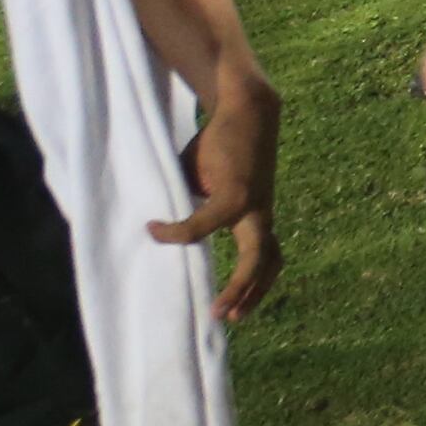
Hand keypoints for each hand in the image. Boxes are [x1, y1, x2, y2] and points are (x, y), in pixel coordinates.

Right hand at [154, 69, 282, 320]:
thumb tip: (155, 230)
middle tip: (230, 319)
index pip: (262, 254)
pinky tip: (155, 230)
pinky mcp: (238, 192)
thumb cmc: (220, 145)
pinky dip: (180, 232)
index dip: (240, 276)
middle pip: (270, 261)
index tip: (215, 294)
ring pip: (259, 254)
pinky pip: (205, 224)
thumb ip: (190, 207)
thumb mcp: (203, 182)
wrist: (245, 106)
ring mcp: (254, 205)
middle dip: (252, 293)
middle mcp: (261, 213)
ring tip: (220, 309)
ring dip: (243, 284)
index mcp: (256, 214)